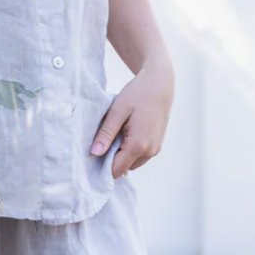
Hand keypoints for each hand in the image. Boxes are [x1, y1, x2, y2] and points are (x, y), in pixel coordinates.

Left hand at [90, 59, 174, 178]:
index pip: (116, 170)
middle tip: (105, 139)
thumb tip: (94, 154)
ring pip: (132, 163)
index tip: (94, 155)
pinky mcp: (158, 145)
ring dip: (122, 155)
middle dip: (112, 159)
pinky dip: (131, 150)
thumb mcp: (117, 112)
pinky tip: (127, 133)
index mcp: (138, 145)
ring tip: (117, 134)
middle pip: (124, 168)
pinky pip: (140, 156)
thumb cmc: (137, 94)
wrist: (160, 84)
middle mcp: (149, 151)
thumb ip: (106, 134)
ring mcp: (156, 149)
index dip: (103, 166)